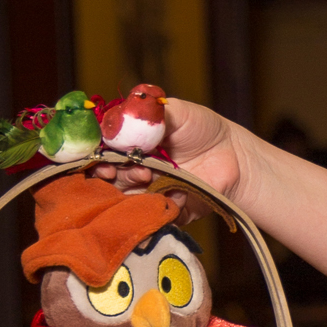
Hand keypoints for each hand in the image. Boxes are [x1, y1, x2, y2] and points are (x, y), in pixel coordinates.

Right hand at [85, 96, 243, 204]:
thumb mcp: (175, 112)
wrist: (235, 158)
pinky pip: (148, 214)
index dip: (92, 150)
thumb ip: (147, 113)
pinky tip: (168, 194)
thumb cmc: (202, 129)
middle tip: (129, 163)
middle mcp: (130, 168)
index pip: (97, 148)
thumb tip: (115, 120)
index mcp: (127, 142)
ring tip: (147, 174)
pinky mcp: (161, 211)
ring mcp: (144, 191)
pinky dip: (154, 204)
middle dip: (111, 170)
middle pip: (103, 175)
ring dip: (130, 185)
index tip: (97, 151)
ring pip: (122, 196)